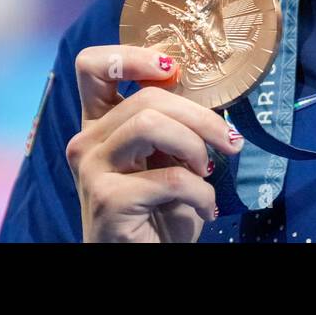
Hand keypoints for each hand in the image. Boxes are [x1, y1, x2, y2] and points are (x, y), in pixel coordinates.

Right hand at [66, 45, 241, 241]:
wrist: (148, 259)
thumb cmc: (162, 208)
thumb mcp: (168, 155)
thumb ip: (172, 120)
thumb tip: (206, 87)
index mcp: (100, 123)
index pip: (93, 66)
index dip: (131, 55)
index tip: (172, 71)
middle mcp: (87, 141)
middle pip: (145, 98)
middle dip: (200, 117)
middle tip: (228, 142)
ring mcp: (91, 169)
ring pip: (150, 125)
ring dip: (195, 146)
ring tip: (207, 171)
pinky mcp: (107, 199)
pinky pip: (169, 178)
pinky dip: (201, 192)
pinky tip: (206, 208)